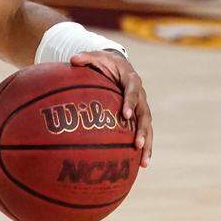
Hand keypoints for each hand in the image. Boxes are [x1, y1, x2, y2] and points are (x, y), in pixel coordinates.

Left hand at [69, 49, 152, 167]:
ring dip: (147, 144)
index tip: (125, 114)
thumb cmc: (105, 62)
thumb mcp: (95, 56)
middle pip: (145, 114)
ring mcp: (142, 107)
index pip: (133, 91)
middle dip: (142, 130)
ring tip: (143, 163)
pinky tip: (140, 164)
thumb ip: (85, 58)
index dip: (130, 102)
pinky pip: (144, 132)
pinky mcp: (139, 116)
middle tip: (137, 144)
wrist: (119, 64)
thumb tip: (72, 59)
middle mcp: (141, 95)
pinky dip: (144, 147)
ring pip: (148, 127)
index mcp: (132, 79)